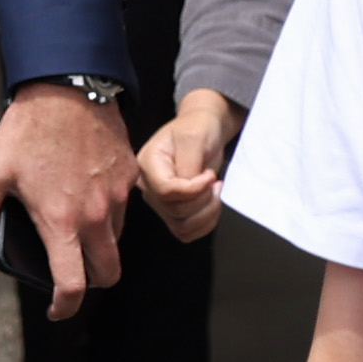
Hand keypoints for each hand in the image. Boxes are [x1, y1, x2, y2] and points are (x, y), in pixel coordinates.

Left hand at [0, 81, 136, 317]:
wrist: (67, 87)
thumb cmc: (28, 129)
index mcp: (61, 222)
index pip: (73, 284)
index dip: (66, 307)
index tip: (57, 310)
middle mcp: (97, 216)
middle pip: (108, 273)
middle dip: (92, 282)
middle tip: (73, 273)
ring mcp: (118, 196)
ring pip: (117, 239)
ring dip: (100, 243)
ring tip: (76, 223)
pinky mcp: (129, 175)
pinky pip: (125, 206)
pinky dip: (110, 211)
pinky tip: (88, 191)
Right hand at [133, 89, 241, 244]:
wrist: (205, 131)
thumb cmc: (198, 128)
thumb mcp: (193, 137)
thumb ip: (188, 162)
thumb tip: (189, 185)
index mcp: (146, 164)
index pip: (165, 190)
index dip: (192, 189)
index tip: (210, 175)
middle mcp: (148, 186)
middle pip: (175, 210)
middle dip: (203, 199)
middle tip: (215, 181)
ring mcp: (160, 202)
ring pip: (182, 226)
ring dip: (207, 213)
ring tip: (216, 192)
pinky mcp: (173, 213)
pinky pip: (187, 232)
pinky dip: (205, 224)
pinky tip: (213, 206)